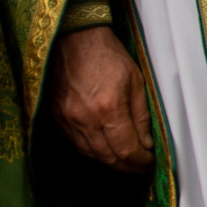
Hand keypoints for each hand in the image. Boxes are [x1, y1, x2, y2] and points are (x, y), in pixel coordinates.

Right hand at [48, 26, 152, 171]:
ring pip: (91, 154)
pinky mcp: (56, 118)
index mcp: (108, 108)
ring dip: (110, 161)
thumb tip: (146, 144)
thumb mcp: (136, 81)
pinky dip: (93, 151)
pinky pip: (76, 144)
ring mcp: (67, 120)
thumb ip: (142, 116)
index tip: (150, 162)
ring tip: (126, 160)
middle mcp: (85, 119)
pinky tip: (105, 148)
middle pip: (108, 158)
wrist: (73, 39)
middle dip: (127, 166)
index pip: (126, 150)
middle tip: (140, 165)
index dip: (140, 162)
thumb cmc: (108, 56)